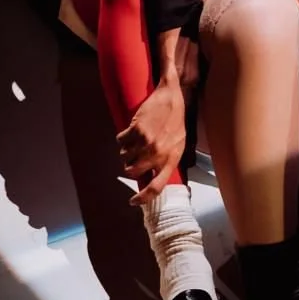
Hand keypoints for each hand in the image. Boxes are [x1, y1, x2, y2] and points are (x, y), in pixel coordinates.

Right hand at [119, 34, 200, 203]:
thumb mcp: (178, 144)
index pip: (157, 187)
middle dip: (129, 166)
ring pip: (124, 156)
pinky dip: (121, 138)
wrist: (172, 97)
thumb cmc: (176, 121)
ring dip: (126, 150)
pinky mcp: (136, 130)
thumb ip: (167, 162)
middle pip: (133, 171)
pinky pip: (120, 141)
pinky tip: (129, 132)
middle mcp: (158, 154)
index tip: (132, 202)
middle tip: (132, 157)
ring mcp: (147, 143)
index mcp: (171, 159)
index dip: (143, 198)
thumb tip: (155, 178)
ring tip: (134, 140)